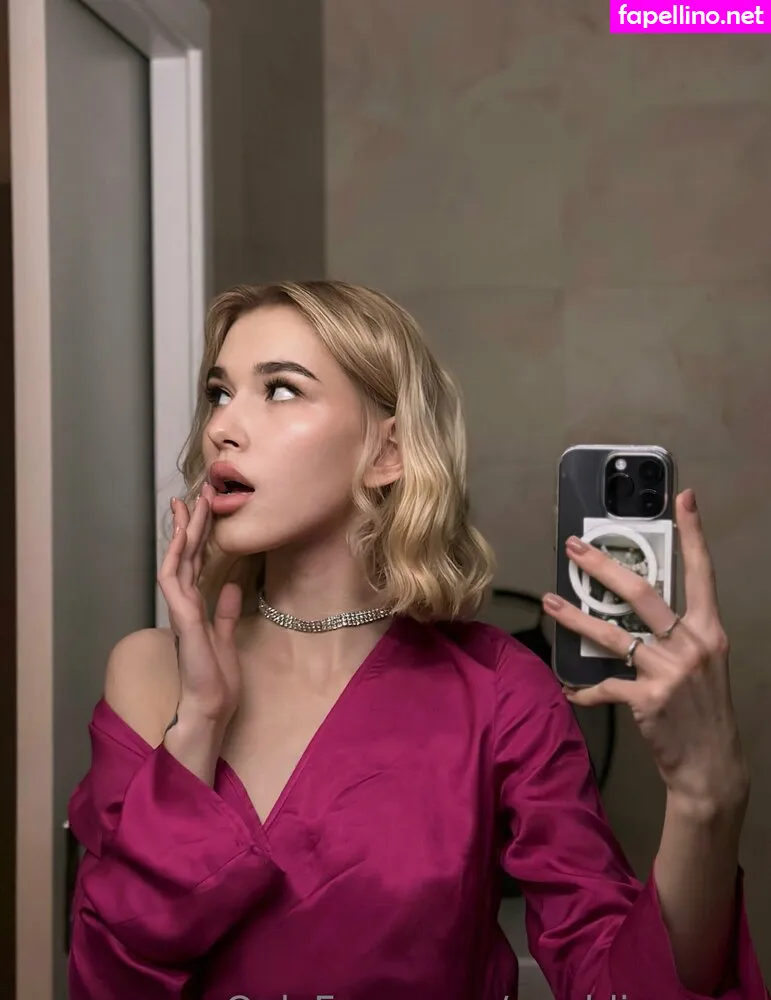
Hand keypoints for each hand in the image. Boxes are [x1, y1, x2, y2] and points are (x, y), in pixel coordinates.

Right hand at [158, 483, 242, 725]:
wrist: (211, 706)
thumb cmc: (217, 679)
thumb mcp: (227, 637)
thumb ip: (226, 612)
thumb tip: (231, 587)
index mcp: (195, 607)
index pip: (194, 562)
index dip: (197, 535)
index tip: (204, 509)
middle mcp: (184, 604)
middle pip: (184, 554)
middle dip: (189, 523)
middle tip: (196, 493)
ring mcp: (180, 610)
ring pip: (177, 561)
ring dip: (182, 532)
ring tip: (188, 504)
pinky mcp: (182, 618)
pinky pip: (174, 581)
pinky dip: (176, 557)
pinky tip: (180, 538)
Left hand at [542, 489, 748, 815]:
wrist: (711, 766)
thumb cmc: (703, 710)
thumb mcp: (702, 664)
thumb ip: (675, 634)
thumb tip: (632, 607)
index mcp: (708, 631)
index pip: (701, 573)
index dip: (694, 534)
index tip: (685, 498)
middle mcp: (692, 645)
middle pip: (642, 593)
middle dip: (603, 567)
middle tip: (573, 548)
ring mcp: (670, 672)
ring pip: (612, 634)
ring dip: (575, 618)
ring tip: (550, 603)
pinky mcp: (648, 699)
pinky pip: (605, 686)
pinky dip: (585, 690)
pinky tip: (570, 690)